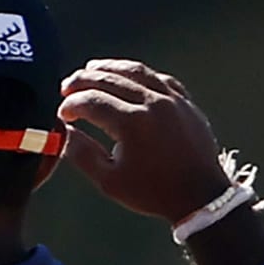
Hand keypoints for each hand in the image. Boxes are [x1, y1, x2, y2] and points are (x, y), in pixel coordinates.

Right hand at [58, 59, 232, 222]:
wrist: (200, 196)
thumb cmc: (153, 192)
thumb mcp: (109, 180)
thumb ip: (81, 153)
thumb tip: (64, 132)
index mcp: (132, 122)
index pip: (91, 101)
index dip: (70, 105)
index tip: (63, 116)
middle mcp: (153, 103)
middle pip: (109, 79)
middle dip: (82, 81)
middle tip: (66, 88)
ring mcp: (173, 100)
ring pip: (136, 71)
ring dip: (109, 68)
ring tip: (90, 69)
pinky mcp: (186, 102)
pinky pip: (160, 78)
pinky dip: (139, 74)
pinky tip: (127, 77)